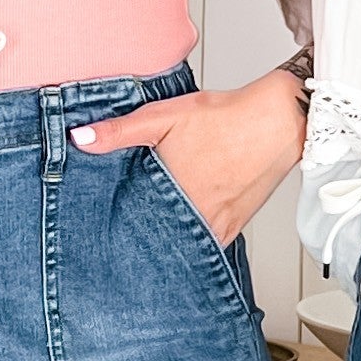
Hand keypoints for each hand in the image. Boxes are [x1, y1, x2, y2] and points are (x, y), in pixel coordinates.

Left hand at [70, 69, 306, 246]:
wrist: (280, 120)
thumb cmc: (226, 117)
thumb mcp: (165, 116)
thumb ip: (119, 131)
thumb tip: (80, 139)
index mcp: (173, 196)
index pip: (130, 225)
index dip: (113, 226)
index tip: (99, 229)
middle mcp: (196, 218)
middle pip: (155, 238)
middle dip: (135, 236)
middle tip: (116, 236)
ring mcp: (217, 227)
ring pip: (180, 243)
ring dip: (163, 238)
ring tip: (144, 231)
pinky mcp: (233, 228)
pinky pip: (204, 242)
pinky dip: (189, 237)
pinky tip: (178, 226)